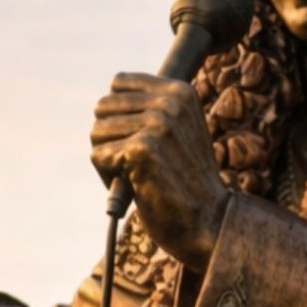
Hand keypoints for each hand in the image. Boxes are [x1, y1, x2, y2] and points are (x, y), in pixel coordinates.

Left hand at [90, 74, 230, 264]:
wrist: (209, 223)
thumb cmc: (188, 183)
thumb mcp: (179, 132)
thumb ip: (152, 110)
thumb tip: (104, 104)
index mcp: (180, 91)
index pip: (118, 84)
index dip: (119, 115)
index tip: (141, 141)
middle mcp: (170, 102)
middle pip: (103, 108)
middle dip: (112, 139)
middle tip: (139, 164)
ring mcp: (157, 124)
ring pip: (97, 132)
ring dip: (109, 160)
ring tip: (139, 175)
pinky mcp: (142, 148)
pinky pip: (98, 156)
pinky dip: (108, 177)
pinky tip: (136, 186)